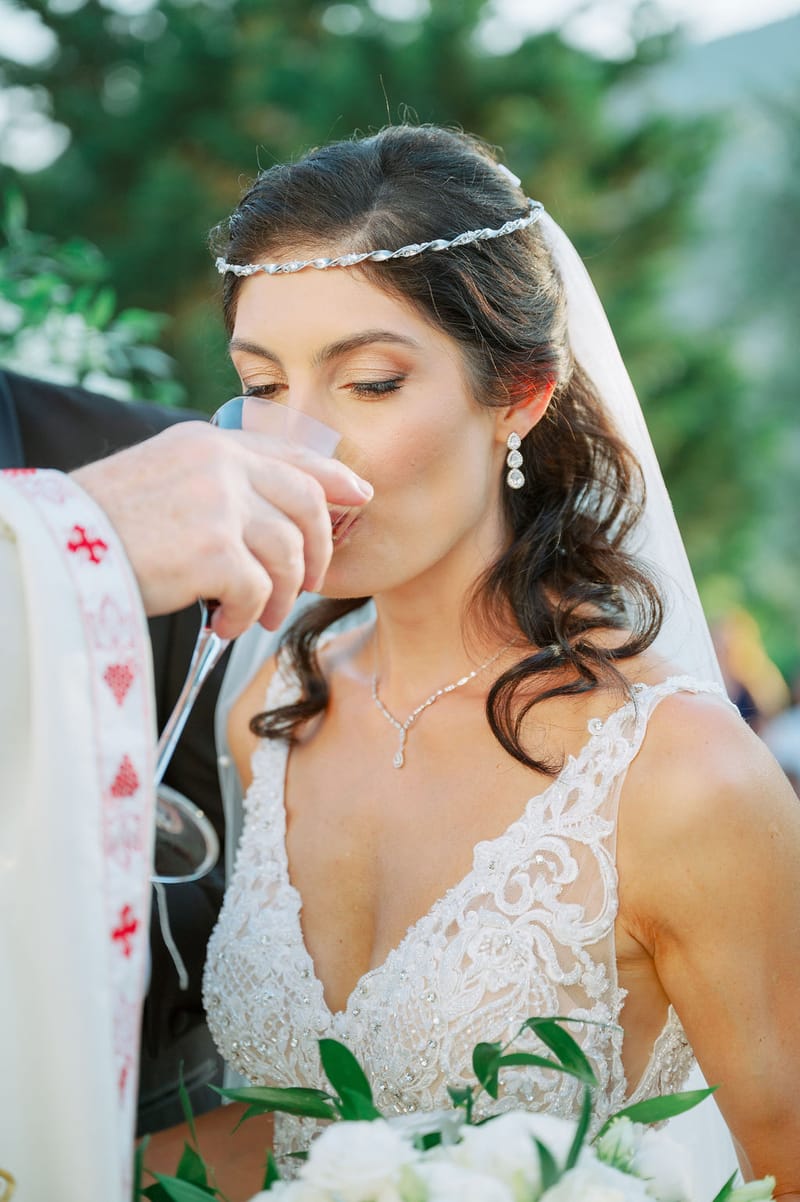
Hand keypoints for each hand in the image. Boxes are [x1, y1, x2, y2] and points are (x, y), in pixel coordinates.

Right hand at [71, 421, 371, 636]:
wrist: (53, 551)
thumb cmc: (101, 528)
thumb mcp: (160, 482)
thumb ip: (214, 485)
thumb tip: (269, 517)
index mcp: (206, 442)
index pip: (288, 453)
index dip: (332, 474)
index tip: (360, 494)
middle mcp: (217, 463)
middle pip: (305, 502)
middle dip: (317, 549)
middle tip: (306, 585)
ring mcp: (218, 503)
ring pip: (288, 552)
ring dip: (280, 593)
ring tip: (257, 616)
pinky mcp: (213, 550)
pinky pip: (258, 589)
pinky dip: (247, 614)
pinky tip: (222, 623)